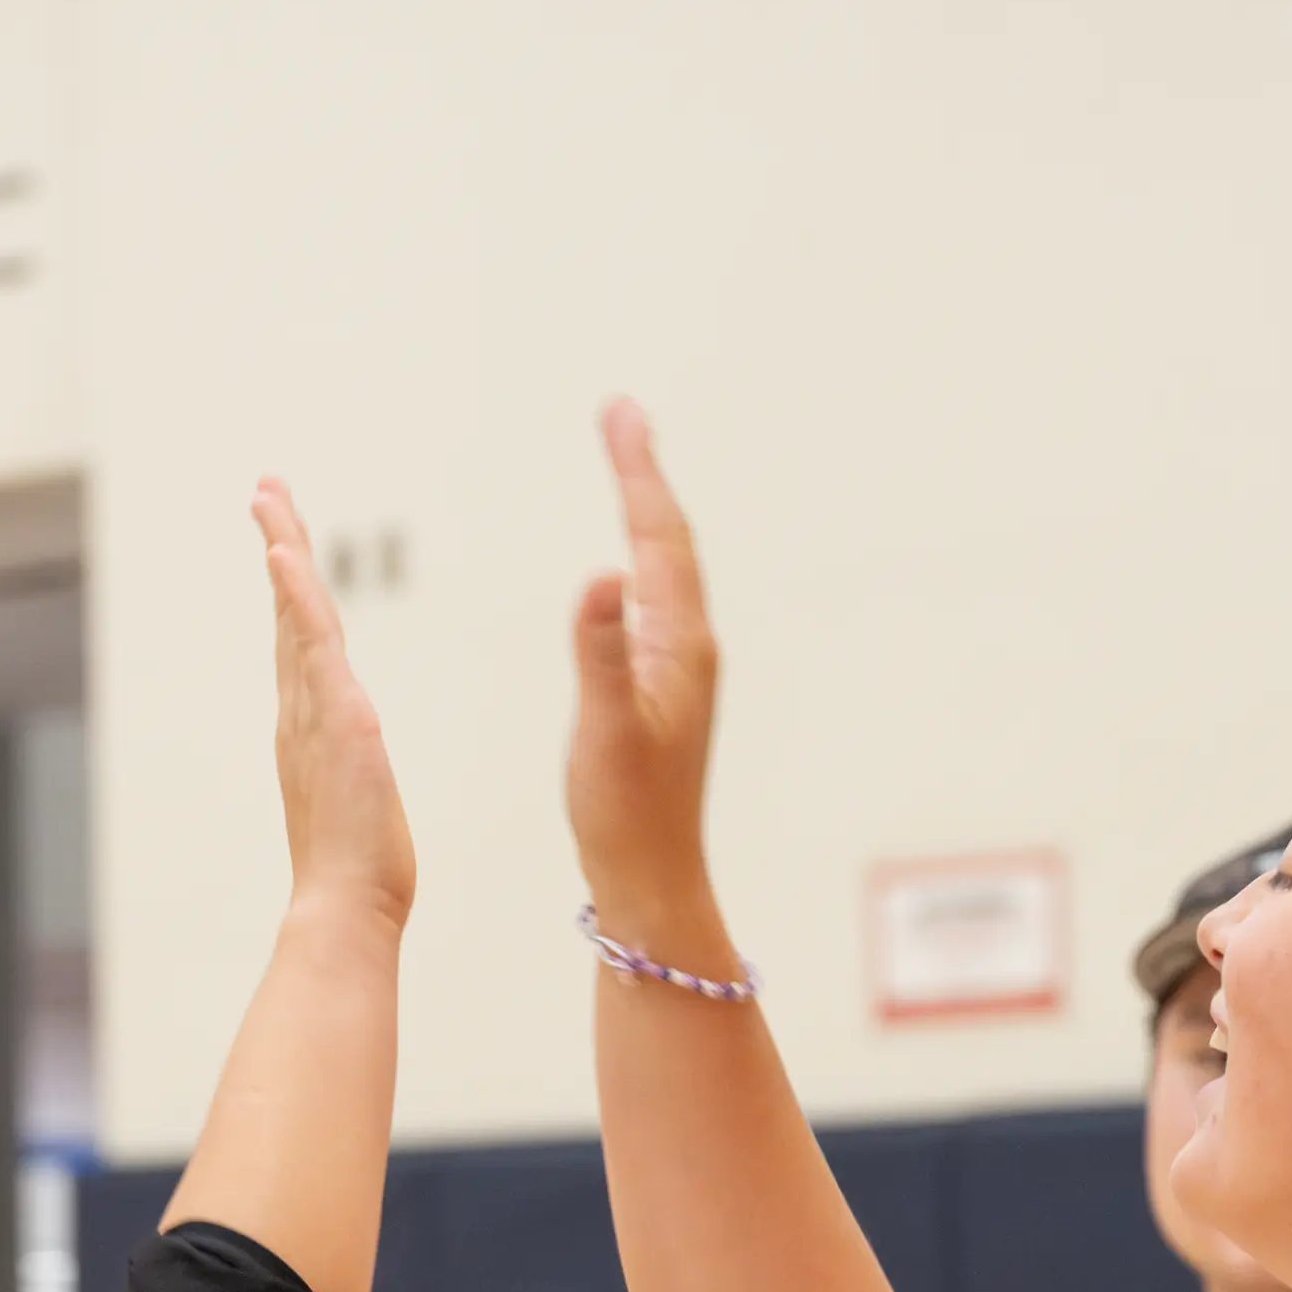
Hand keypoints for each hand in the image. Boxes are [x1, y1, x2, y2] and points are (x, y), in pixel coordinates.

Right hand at [255, 481, 416, 930]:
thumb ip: (352, 786)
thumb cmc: (356, 878)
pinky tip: (282, 555)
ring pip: (294, 614)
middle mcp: (303, 712)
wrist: (344, 911)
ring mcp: (316, 712)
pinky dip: (294, 596)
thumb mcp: (358, 812)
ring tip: (268, 495)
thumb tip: (356, 790)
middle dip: (278, 547)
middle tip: (265, 489)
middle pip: (287, 612)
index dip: (290, 590)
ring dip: (282, 550)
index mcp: (311, 728)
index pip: (300, 642)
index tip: (281, 546)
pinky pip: (310, 644)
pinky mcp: (338, 719)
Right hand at [566, 401, 725, 937]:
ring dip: (644, 513)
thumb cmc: (627, 811)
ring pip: (665, 569)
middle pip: (668, 540)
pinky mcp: (663, 691)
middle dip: (642, 475)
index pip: (658, 538)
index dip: (637, 473)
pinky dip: (640, 561)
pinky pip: (654, 602)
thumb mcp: (606, 729)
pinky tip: (630, 569)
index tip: (620, 414)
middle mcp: (688, 648)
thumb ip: (603, 653)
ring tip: (626, 466)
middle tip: (620, 415)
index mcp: (679, 645)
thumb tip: (605, 575)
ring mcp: (678, 669)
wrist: (652, 877)